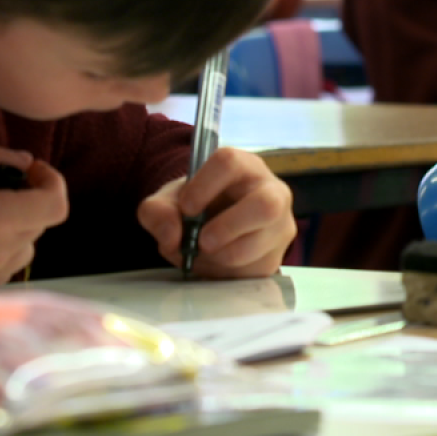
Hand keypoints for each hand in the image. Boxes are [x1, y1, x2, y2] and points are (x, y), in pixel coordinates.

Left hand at [137, 147, 295, 278]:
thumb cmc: (195, 206)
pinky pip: (254, 270)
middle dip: (228, 227)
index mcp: (243, 166)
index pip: (230, 162)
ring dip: (223, 255)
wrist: (209, 229)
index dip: (204, 185)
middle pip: (265, 205)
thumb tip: (171, 236)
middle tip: (202, 241)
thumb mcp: (168, 202)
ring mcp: (279, 226)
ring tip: (203, 253)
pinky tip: (214, 264)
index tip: (186, 208)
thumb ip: (157, 212)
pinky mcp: (275, 258)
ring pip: (261, 243)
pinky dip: (226, 273)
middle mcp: (271, 192)